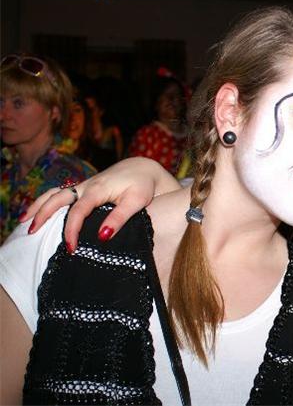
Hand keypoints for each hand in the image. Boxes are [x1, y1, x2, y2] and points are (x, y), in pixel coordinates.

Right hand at [23, 157, 179, 251]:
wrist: (144, 168)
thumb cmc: (143, 186)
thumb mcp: (137, 202)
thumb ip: (120, 218)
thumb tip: (102, 237)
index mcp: (98, 190)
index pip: (78, 211)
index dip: (72, 230)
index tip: (70, 248)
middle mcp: (87, 186)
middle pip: (57, 198)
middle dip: (43, 214)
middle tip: (31, 232)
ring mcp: (84, 186)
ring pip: (55, 193)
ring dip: (40, 206)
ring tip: (25, 221)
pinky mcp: (85, 188)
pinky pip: (61, 193)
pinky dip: (48, 201)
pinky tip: (39, 212)